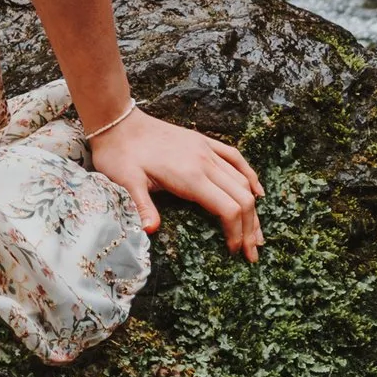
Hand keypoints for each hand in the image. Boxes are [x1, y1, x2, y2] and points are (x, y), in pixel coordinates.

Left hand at [91, 108, 262, 256]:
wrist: (119, 122)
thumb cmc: (120, 154)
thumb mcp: (126, 182)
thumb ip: (142, 206)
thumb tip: (151, 231)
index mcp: (190, 177)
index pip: (227, 209)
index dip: (236, 233)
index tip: (234, 251)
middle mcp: (205, 163)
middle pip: (242, 198)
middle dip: (250, 228)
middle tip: (252, 254)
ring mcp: (206, 150)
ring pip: (242, 181)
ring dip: (253, 209)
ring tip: (257, 234)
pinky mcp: (203, 142)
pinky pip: (235, 158)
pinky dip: (250, 176)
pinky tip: (257, 191)